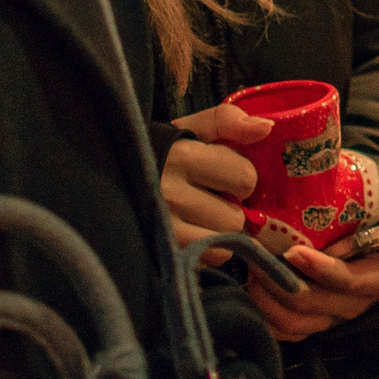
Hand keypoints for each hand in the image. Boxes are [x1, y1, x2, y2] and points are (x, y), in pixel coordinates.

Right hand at [161, 102, 265, 253]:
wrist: (113, 175)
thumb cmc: (163, 151)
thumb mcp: (192, 128)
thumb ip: (228, 121)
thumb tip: (265, 128)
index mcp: (181, 156)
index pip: (244, 178)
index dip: (241, 176)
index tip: (223, 174)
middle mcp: (169, 194)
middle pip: (236, 216)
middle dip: (232, 206)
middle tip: (213, 197)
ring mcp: (163, 227)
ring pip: (225, 239)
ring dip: (222, 229)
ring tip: (203, 214)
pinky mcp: (161, 250)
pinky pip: (211, 257)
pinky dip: (211, 246)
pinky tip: (195, 230)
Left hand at [250, 123, 378, 340]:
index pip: (350, 280)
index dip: (322, 270)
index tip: (295, 252)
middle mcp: (356, 304)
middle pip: (314, 304)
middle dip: (281, 281)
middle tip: (256, 253)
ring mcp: (333, 318)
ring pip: (295, 320)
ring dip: (268, 296)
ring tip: (252, 265)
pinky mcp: (314, 326)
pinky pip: (285, 331)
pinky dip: (265, 314)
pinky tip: (252, 287)